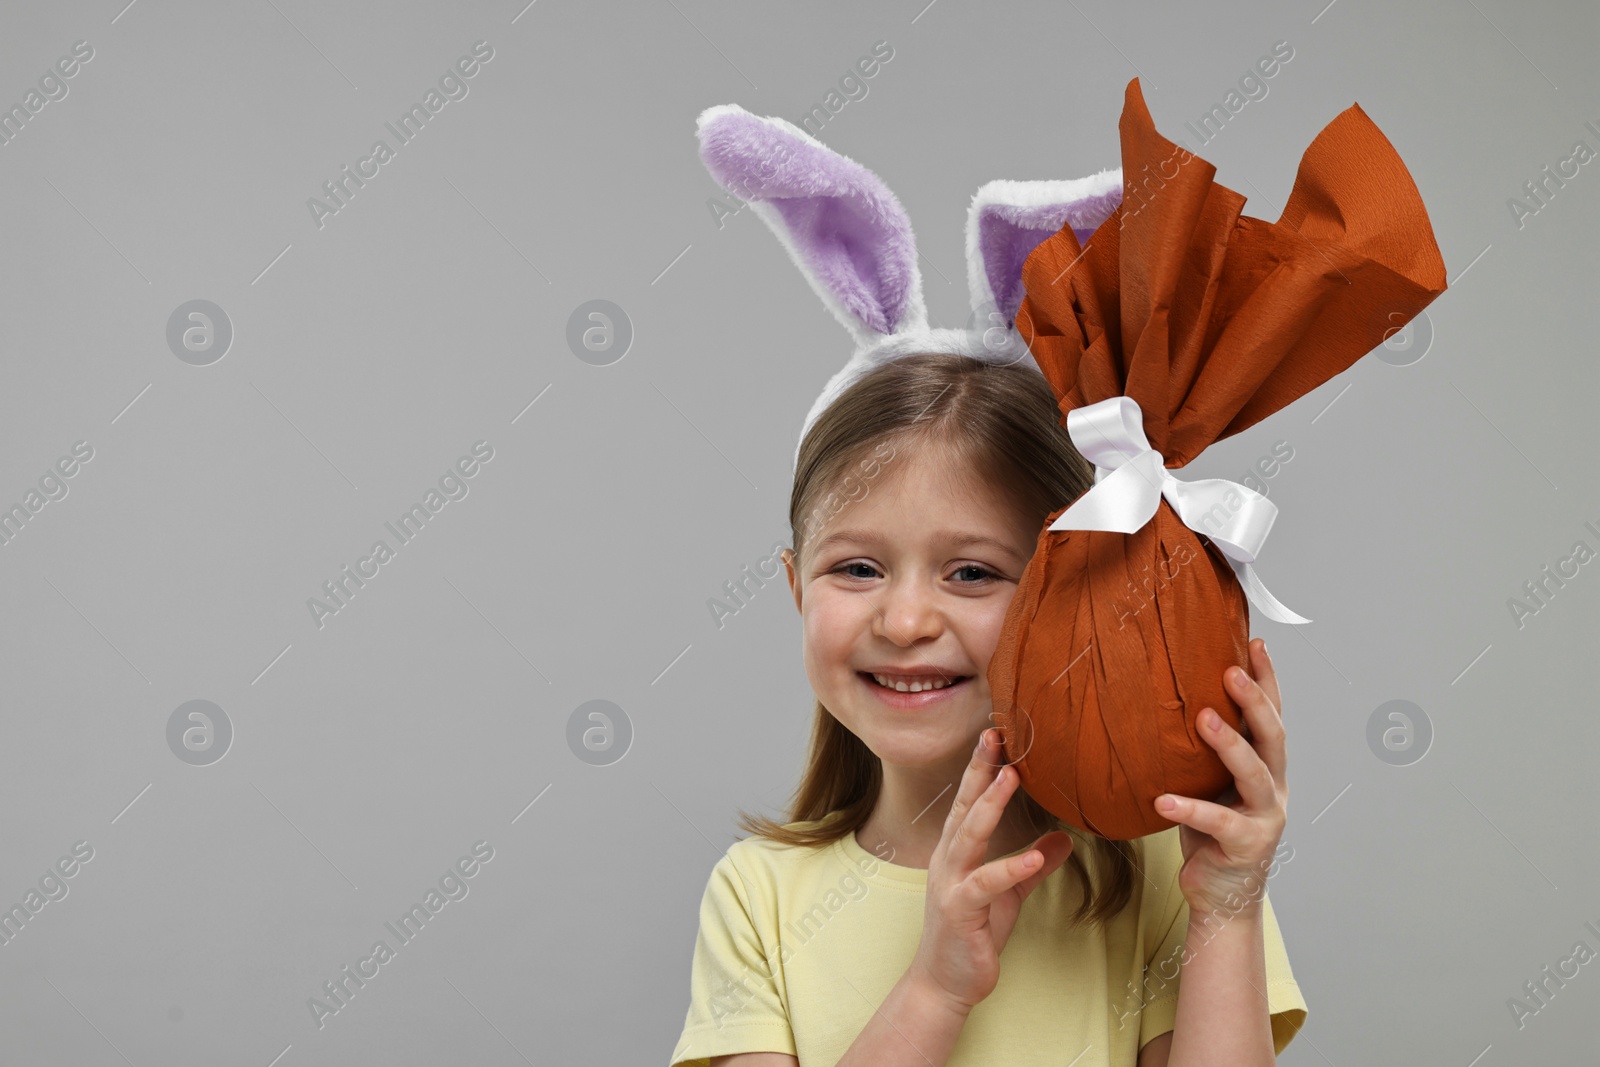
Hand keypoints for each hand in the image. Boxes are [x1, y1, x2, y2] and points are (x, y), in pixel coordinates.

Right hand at [908, 729, 1074, 1014]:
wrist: (945, 983)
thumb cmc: (974, 933)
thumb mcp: (1010, 893)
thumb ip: (1033, 863)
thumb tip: (1064, 837)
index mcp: (958, 850)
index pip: (970, 799)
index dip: (983, 766)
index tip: (998, 732)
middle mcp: (948, 858)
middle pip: (965, 804)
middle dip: (980, 768)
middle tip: (996, 733)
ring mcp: (950, 882)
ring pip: (970, 834)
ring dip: (989, 803)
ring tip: (1010, 776)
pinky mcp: (960, 910)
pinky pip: (986, 884)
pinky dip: (1011, 868)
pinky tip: (1033, 857)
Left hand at [1154, 638, 1287, 916]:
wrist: (1222, 895)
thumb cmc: (1212, 833)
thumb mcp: (1211, 783)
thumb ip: (1205, 750)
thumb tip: (1172, 698)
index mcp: (1267, 767)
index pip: (1272, 714)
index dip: (1267, 679)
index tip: (1255, 642)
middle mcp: (1273, 787)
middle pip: (1272, 736)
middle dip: (1254, 700)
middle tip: (1230, 671)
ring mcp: (1264, 818)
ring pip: (1254, 774)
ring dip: (1229, 744)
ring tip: (1202, 718)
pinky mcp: (1245, 846)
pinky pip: (1218, 823)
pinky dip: (1190, 809)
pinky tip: (1163, 800)